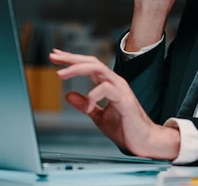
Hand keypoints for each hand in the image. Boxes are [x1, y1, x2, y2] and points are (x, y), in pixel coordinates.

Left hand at [48, 49, 180, 160]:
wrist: (143, 141)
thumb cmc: (126, 129)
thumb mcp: (98, 116)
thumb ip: (85, 105)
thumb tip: (68, 95)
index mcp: (108, 84)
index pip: (89, 66)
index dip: (72, 61)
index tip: (56, 57)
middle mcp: (115, 82)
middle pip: (92, 62)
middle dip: (71, 58)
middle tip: (53, 56)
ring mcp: (120, 88)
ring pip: (98, 69)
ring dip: (77, 69)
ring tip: (61, 74)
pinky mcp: (124, 99)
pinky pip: (106, 88)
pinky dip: (93, 95)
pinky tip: (87, 107)